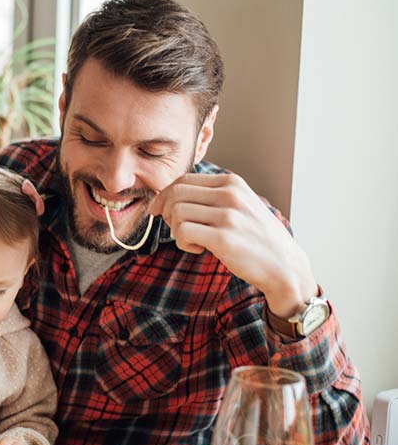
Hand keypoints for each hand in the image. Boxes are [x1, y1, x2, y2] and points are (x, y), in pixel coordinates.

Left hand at [149, 173, 317, 316]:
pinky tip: (198, 249)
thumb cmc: (255, 238)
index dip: (164, 196)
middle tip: (176, 229)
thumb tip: (168, 196)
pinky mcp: (224, 238)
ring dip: (176, 230)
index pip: (182, 180)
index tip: (159, 212)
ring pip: (176, 212)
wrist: (284, 265)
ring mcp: (229, 215)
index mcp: (231, 183)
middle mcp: (230, 194)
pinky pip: (182, 232)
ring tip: (193, 241)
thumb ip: (211, 196)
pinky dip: (182, 243)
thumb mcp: (239, 205)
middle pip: (175, 193)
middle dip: (166, 212)